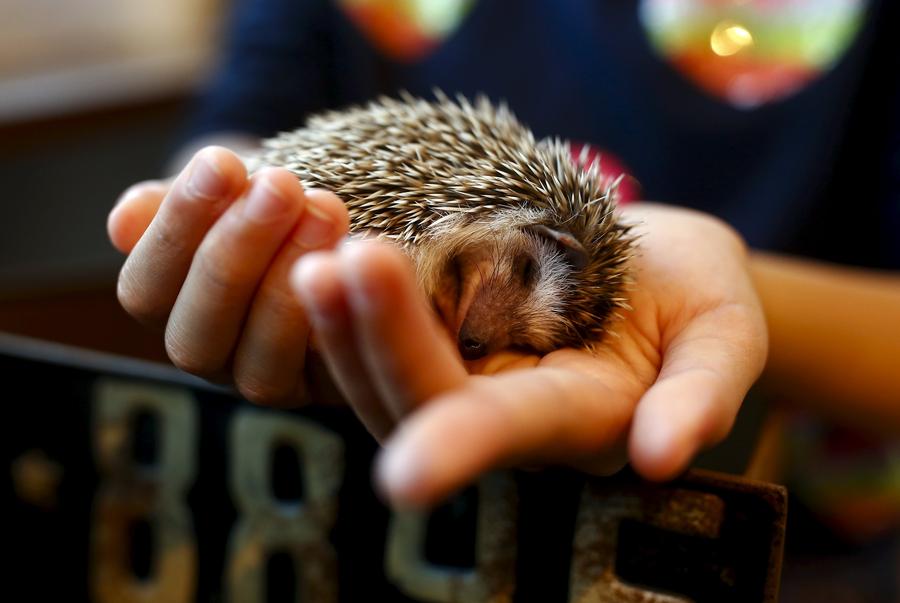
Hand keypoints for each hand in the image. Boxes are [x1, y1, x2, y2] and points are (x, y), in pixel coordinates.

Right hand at [108, 146, 349, 403]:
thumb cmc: (262, 204)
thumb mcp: (217, 194)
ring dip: (291, 280)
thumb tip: (124, 222)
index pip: (147, 288)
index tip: (222, 162)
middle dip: (240, 249)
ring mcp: (266, 381)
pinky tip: (356, 261)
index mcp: (166, 309)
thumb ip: (170, 208)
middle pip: (199, 328)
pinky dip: (340, 314)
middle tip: (281, 184)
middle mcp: (210, 355)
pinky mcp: (327, 388)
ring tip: (325, 209)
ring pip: (261, 356)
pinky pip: (327, 371)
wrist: (330, 224)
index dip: (179, 225)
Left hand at [290, 203, 767, 506]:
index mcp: (574, 416)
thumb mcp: (724, 333)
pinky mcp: (435, 332)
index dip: (462, 451)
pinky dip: (340, 305)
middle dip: (377, 345)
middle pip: (421, 401)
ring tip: (311, 258)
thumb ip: (703, 393)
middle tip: (337, 267)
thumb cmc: (697, 298)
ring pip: (379, 378)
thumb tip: (662, 456)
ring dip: (339, 329)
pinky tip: (307, 253)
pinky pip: (372, 334)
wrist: (651, 266)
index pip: (512, 434)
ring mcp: (460, 371)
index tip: (405, 478)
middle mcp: (502, 407)